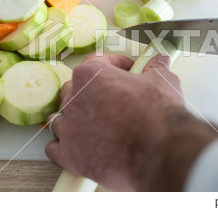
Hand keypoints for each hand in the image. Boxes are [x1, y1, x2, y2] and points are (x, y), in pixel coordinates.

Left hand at [45, 54, 217, 190]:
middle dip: (92, 91)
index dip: (114, 64)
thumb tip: (158, 63)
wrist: (160, 154)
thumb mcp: (162, 81)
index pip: (96, 61)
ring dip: (75, 119)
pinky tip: (80, 146)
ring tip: (95, 124)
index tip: (125, 71)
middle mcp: (73, 99)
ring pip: (61, 119)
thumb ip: (155, 69)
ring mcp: (68, 128)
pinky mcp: (68, 156)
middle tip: (112, 98)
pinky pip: (55, 148)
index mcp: (90, 75)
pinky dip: (65, 147)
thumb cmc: (159, 116)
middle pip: (74, 89)